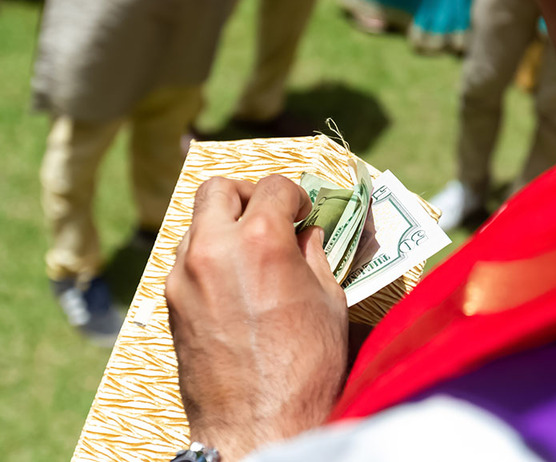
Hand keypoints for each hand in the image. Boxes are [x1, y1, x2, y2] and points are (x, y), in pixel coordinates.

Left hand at [166, 175, 347, 460]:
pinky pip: (186, 258)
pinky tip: (232, 281)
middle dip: (248, 194)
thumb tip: (306, 234)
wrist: (260, 426)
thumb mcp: (328, 302)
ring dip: (224, 224)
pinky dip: (208, 254)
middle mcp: (215, 248)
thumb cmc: (306, 368)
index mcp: (262, 240)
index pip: (274, 186)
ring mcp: (185, 275)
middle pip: (219, 188)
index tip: (303, 212)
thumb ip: (314, 256)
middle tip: (269, 216)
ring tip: (249, 251)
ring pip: (197, 222)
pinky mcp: (171, 303)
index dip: (296, 194)